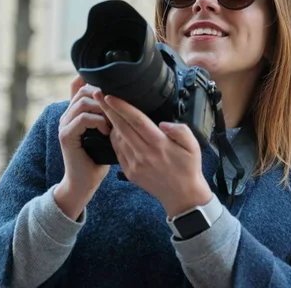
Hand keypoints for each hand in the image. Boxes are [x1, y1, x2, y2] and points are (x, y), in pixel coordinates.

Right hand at [54, 75, 110, 219]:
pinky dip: (98, 122)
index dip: (94, 82)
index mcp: (74, 112)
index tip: (113, 89)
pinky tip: (107, 131)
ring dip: (102, 109)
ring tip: (113, 120)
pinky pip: (83, 118)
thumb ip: (108, 116)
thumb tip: (124, 101)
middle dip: (103, 96)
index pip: (80, 85)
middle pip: (83, 90)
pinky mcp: (66, 135)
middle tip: (117, 108)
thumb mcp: (105, 132)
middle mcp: (66, 115)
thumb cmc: (98, 158)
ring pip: (83, 102)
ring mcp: (64, 124)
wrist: (84, 182)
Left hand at [94, 91, 211, 216]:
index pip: (136, 120)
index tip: (109, 96)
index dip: (121, 107)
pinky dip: (114, 138)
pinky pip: (118, 151)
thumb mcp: (193, 146)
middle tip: (97, 94)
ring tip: (107, 110)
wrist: (182, 196)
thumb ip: (181, 130)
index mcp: (159, 144)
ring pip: (117, 138)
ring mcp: (134, 164)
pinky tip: (115, 130)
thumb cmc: (188, 168)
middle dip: (108, 109)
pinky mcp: (129, 172)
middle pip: (121, 126)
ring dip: (110, 123)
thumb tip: (163, 124)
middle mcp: (144, 153)